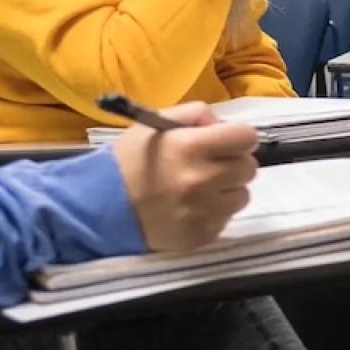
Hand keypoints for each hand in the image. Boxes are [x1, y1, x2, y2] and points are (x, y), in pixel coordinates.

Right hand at [112, 102, 259, 251]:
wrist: (99, 208)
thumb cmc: (129, 161)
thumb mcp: (155, 124)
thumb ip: (195, 114)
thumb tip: (221, 125)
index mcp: (191, 147)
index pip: (247, 137)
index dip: (237, 137)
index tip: (226, 142)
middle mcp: (202, 180)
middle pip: (249, 168)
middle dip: (234, 163)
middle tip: (211, 166)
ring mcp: (203, 212)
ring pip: (242, 195)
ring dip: (227, 190)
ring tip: (200, 189)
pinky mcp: (201, 236)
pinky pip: (226, 220)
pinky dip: (214, 213)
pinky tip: (190, 208)